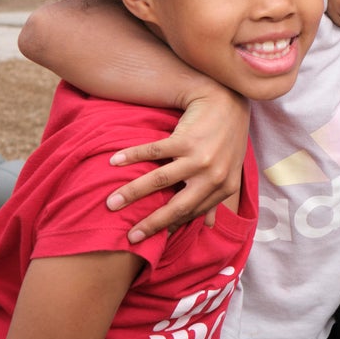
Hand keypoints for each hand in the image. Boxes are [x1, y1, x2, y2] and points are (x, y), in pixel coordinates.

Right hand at [105, 89, 250, 242]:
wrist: (226, 100)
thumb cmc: (226, 138)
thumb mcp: (229, 170)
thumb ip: (217, 196)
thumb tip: (208, 224)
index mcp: (223, 187)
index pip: (191, 213)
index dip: (168, 227)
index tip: (148, 238)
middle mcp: (213, 176)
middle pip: (177, 207)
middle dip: (151, 223)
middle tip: (129, 237)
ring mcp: (200, 157)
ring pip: (160, 181)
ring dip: (131, 193)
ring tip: (110, 204)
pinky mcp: (186, 139)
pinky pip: (153, 152)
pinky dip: (131, 156)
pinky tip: (114, 162)